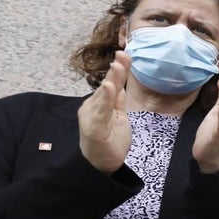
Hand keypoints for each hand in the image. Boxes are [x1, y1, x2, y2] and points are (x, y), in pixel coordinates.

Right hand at [78, 51, 131, 173]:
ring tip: (117, 65)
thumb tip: (121, 85)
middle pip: (108, 86)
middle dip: (116, 70)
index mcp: (100, 103)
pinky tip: (108, 87)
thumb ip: (118, 102)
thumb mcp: (118, 116)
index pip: (112, 83)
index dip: (119, 70)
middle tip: (123, 53)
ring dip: (111, 79)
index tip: (126, 54)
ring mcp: (92, 116)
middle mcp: (93, 106)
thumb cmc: (109, 140)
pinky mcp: (93, 127)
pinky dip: (105, 98)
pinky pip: (101, 111)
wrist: (102, 164)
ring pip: (104, 95)